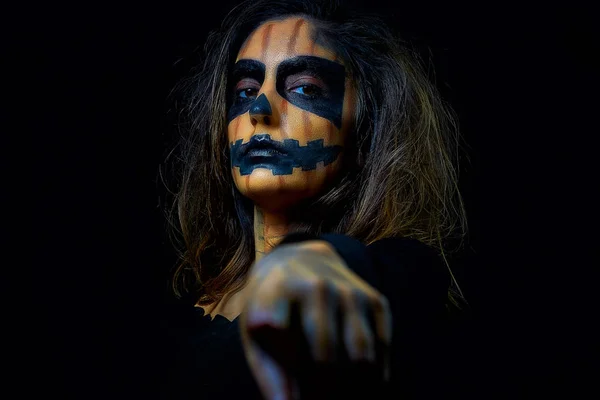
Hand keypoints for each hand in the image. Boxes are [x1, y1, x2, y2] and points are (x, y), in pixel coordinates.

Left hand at [239, 240, 391, 399]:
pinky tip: (361, 387)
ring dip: (354, 389)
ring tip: (339, 396)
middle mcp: (317, 287)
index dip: (287, 372)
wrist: (301, 261)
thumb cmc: (273, 309)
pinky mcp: (376, 300)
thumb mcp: (256, 333)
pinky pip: (381, 348)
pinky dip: (374, 376)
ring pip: (361, 355)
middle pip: (325, 355)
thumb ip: (270, 374)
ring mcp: (350, 292)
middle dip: (323, 392)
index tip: (292, 396)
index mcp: (277, 293)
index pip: (281, 338)